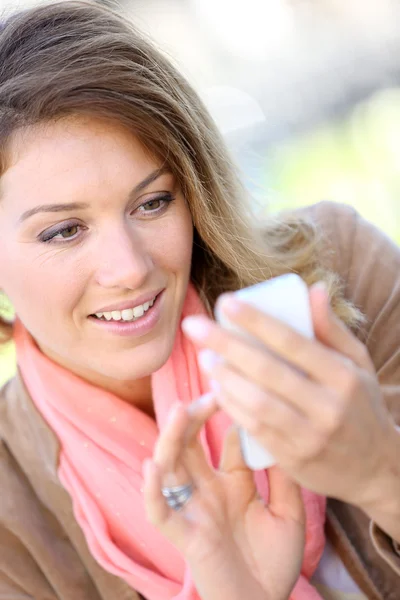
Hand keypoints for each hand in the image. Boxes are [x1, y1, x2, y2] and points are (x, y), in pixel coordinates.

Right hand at [143, 394, 304, 599]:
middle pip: (189, 444)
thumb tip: (271, 433)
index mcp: (231, 483)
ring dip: (170, 439)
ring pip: (170, 468)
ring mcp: (193, 511)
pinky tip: (152, 467)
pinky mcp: (184, 536)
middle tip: (210, 391)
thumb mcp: (287, 513)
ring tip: (178, 411)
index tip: (238, 385)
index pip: (222, 440)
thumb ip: (282, 477)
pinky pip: (160, 512)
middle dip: (194, 417)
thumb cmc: (275, 562)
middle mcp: (207, 491)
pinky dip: (152, 491)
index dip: (227, 416)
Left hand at [181, 283, 397, 510]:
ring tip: (204, 356)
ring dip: (224, 377)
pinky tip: (217, 388)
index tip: (226, 302)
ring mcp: (309, 436)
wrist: (376, 469)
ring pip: (257, 402)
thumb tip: (313, 289)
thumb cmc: (361, 406)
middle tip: (193, 325)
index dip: (256, 321)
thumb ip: (332, 329)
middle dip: (225, 344)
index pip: (293, 342)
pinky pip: (254, 428)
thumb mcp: (358, 364)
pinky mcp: (293, 458)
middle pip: (267, 370)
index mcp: (344, 377)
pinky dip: (232, 405)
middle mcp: (327, 407)